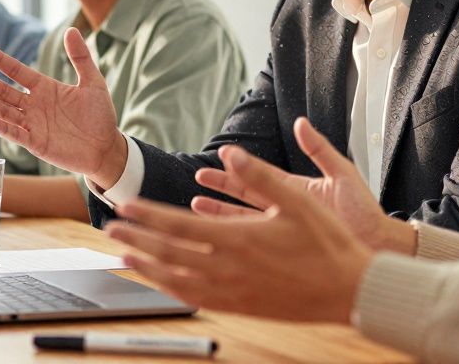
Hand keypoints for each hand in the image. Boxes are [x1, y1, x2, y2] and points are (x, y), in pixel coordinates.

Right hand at [0, 28, 127, 186]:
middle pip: (4, 91)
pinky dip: (5, 129)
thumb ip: (81, 58)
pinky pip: (17, 134)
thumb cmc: (100, 115)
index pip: (16, 71)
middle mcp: (34, 104)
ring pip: (5, 111)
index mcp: (45, 88)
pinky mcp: (36, 143)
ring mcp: (33, 124)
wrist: (107, 148)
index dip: (0, 61)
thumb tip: (71, 30)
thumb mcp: (93, 82)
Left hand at [106, 145, 374, 322]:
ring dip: (147, 266)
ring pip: (176, 279)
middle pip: (168, 252)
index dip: (147, 215)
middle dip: (136, 238)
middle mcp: (229, 267)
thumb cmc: (327, 244)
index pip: (178, 225)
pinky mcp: (240, 306)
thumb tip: (231, 152)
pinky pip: (195, 299)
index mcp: (238, 238)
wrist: (348, 290)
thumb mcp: (298, 200)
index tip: (125, 207)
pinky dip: (171, 289)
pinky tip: (162, 282)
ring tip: (124, 255)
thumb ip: (260, 175)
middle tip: (110, 228)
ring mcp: (232, 291)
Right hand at [191, 117, 414, 254]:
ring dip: (221, 211)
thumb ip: (319, 148)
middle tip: (198, 176)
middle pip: (248, 193)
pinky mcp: (287, 249)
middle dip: (223, 185)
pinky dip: (235, 235)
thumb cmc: (365, 211)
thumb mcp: (342, 173)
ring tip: (197, 205)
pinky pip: (256, 240)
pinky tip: (217, 232)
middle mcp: (288, 208)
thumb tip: (300, 122)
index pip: (263, 174)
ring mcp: (286, 229)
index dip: (241, 164)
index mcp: (299, 188)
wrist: (378, 246)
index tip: (221, 154)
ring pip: (246, 218)